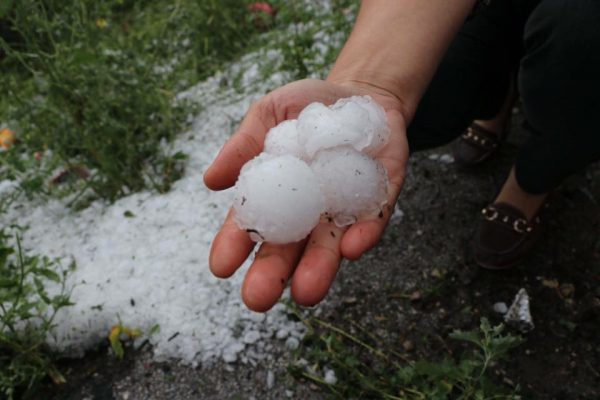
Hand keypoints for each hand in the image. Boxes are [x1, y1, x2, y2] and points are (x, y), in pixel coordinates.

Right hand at [204, 78, 408, 311]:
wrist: (361, 95)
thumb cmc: (307, 106)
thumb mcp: (270, 114)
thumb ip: (245, 144)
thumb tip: (210, 180)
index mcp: (275, 193)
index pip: (250, 224)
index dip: (234, 245)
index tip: (221, 266)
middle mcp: (307, 211)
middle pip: (288, 248)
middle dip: (272, 274)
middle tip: (257, 298)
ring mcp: (343, 208)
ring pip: (329, 246)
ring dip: (319, 268)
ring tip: (306, 292)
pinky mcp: (379, 199)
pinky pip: (371, 221)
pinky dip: (363, 234)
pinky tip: (352, 249)